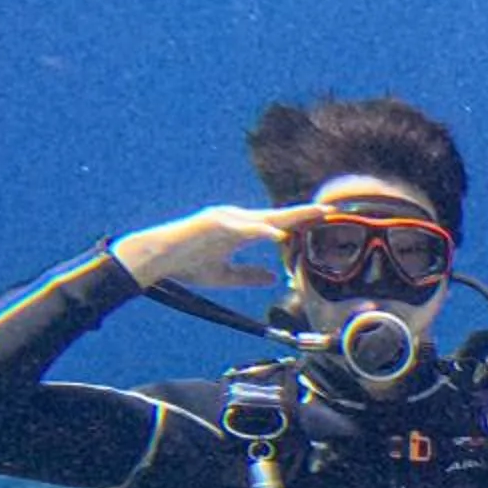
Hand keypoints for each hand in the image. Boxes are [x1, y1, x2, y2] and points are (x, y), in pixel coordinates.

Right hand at [111, 203, 312, 290]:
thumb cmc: (187, 265)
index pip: (277, 225)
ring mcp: (226, 219)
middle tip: (332, 210)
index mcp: (241, 230)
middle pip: (278, 216)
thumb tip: (273, 277)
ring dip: (291, 216)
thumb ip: (249, 275)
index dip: (301, 223)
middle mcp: (236, 220)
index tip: (325, 221)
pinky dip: (262, 231)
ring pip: (265, 217)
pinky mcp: (213, 224)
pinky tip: (280, 234)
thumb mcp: (225, 275)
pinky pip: (243, 228)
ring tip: (315, 214)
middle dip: (305, 213)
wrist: (156, 260)